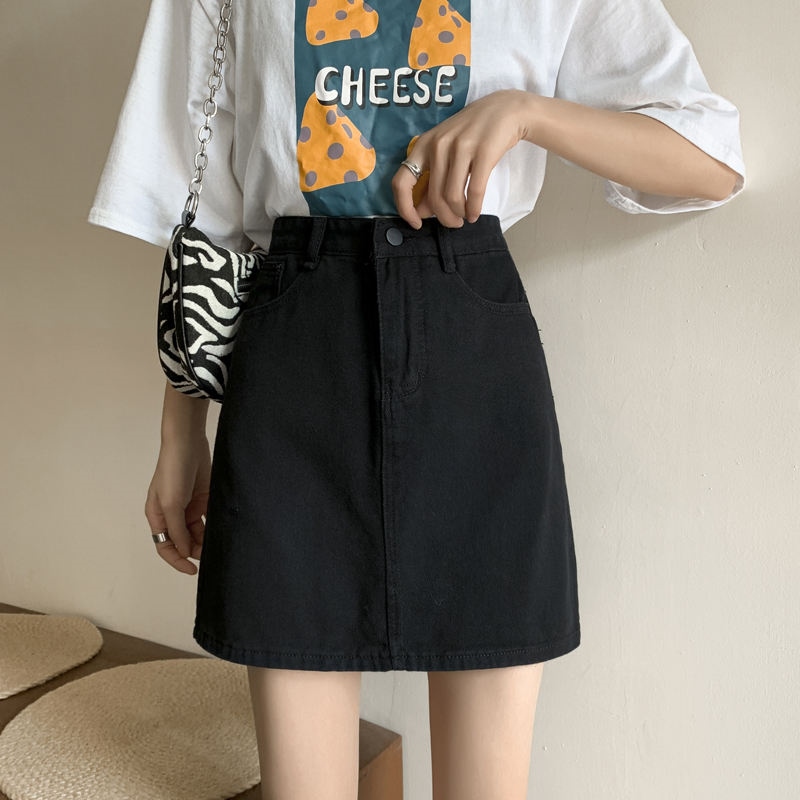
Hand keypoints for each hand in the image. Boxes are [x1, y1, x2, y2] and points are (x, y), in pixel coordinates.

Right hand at [144, 432, 210, 574]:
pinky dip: (213, 527)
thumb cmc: (173, 472)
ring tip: (217, 545)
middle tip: (210, 555)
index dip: (177, 560)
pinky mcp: (203, 498)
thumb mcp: (171, 504)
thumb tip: (183, 552)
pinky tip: (221, 532)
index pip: (165, 546)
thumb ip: (177, 529)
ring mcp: (188, 506)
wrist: (188, 443)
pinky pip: (208, 519)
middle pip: (183, 541)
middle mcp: (172, 514)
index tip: (192, 570)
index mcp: (157, 516)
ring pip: (196, 532)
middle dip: (194, 550)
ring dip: (205, 540)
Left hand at [392, 89, 531, 228]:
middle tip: (453, 223)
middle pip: (433, 197)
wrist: (506, 109)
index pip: (401, 182)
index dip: (405, 208)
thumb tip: (421, 210)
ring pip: (452, 196)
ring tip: (465, 217)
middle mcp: (438, 144)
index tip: (416, 222)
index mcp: (424, 144)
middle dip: (443, 217)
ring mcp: (461, 147)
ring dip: (459, 214)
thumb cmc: (473, 133)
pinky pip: (474, 191)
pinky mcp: (483, 152)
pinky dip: (474, 208)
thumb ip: (432, 178)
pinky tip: (475, 213)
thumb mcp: (446, 150)